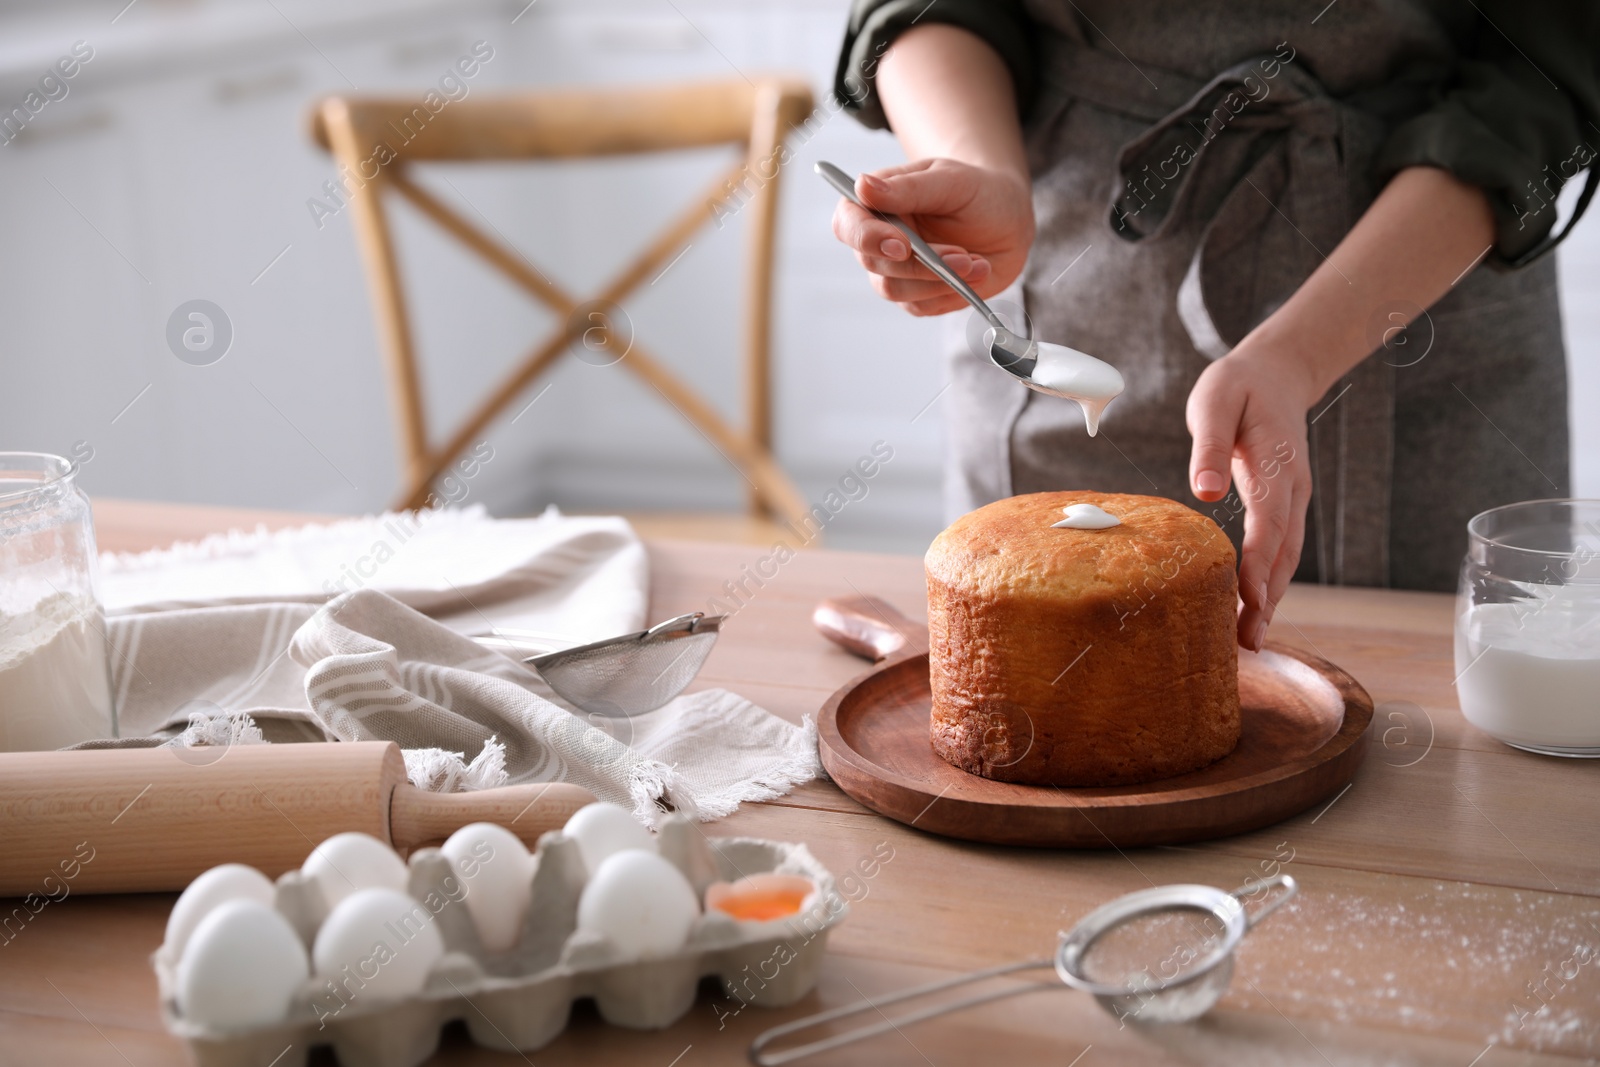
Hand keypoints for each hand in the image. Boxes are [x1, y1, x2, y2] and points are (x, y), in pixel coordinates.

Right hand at [830, 158, 1033, 315]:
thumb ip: (908, 187)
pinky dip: (952, 292)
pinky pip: (921, 306)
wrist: (1010, 222)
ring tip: (975, 262)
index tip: (902, 245)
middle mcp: (879, 239)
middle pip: (872, 262)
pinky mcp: (917, 296)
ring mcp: (896, 271)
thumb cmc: (978, 192)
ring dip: (938, 280)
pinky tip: (977, 272)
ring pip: (894, 289)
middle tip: (961, 254)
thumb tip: (862, 186)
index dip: (866, 238)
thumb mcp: (950, 180)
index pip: (848, 223)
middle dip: (918, 264)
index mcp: (876, 203)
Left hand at [1185, 345, 1317, 650]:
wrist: (1275, 375)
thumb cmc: (1237, 388)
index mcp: (1274, 463)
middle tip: (1248, 640)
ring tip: (1250, 639)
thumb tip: (1204, 492)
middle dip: (1269, 597)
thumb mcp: (1214, 403)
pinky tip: (1253, 609)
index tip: (1249, 598)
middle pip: (1284, 551)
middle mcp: (1292, 488)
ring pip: (1287, 556)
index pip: (1270, 521)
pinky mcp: (1285, 505)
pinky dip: (1270, 581)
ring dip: (1272, 597)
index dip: (1260, 562)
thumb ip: (1208, 446)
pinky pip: (1281, 548)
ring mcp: (1294, 498)